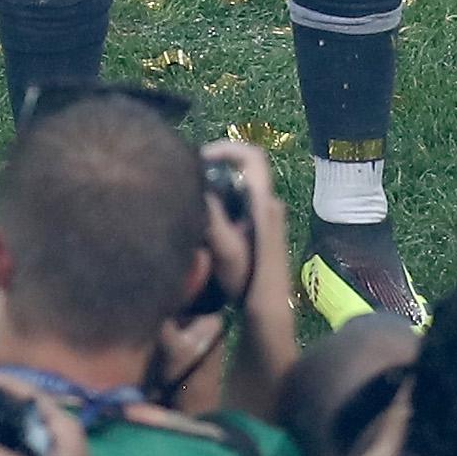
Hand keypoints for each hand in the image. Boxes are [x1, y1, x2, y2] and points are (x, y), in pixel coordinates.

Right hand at [0, 398, 98, 455]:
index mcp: (65, 427)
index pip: (35, 396)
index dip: (10, 385)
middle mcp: (64, 428)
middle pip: (31, 404)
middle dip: (6, 397)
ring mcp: (59, 441)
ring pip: (30, 419)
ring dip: (8, 414)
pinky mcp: (52, 454)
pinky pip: (29, 434)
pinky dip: (12, 430)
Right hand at [201, 138, 283, 304]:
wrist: (267, 307)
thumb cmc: (248, 280)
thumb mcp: (225, 249)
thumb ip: (212, 217)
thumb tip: (198, 187)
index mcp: (263, 201)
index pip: (253, 155)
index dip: (227, 148)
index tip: (201, 157)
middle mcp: (268, 201)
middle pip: (243, 168)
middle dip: (215, 166)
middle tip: (187, 178)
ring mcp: (266, 213)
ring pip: (239, 184)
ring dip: (216, 184)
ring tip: (190, 196)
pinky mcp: (260, 224)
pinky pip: (239, 198)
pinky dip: (220, 199)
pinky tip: (202, 217)